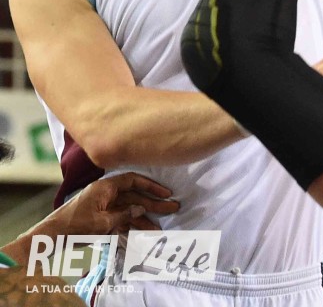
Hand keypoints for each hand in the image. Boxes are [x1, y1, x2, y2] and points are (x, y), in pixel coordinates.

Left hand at [63, 172, 178, 234]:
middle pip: (135, 196)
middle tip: (173, 207)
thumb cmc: (75, 225)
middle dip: (153, 202)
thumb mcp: (102, 221)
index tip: (165, 192)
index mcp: (106, 187)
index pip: (133, 180)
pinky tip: (145, 233)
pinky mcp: (103, 219)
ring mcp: (106, 206)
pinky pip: (122, 220)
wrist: (54, 236)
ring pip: (130, 209)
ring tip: (161, 226)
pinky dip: (133, 226)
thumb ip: (124, 215)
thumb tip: (142, 210)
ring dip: (145, 218)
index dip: (150, 185)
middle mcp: (108, 194)